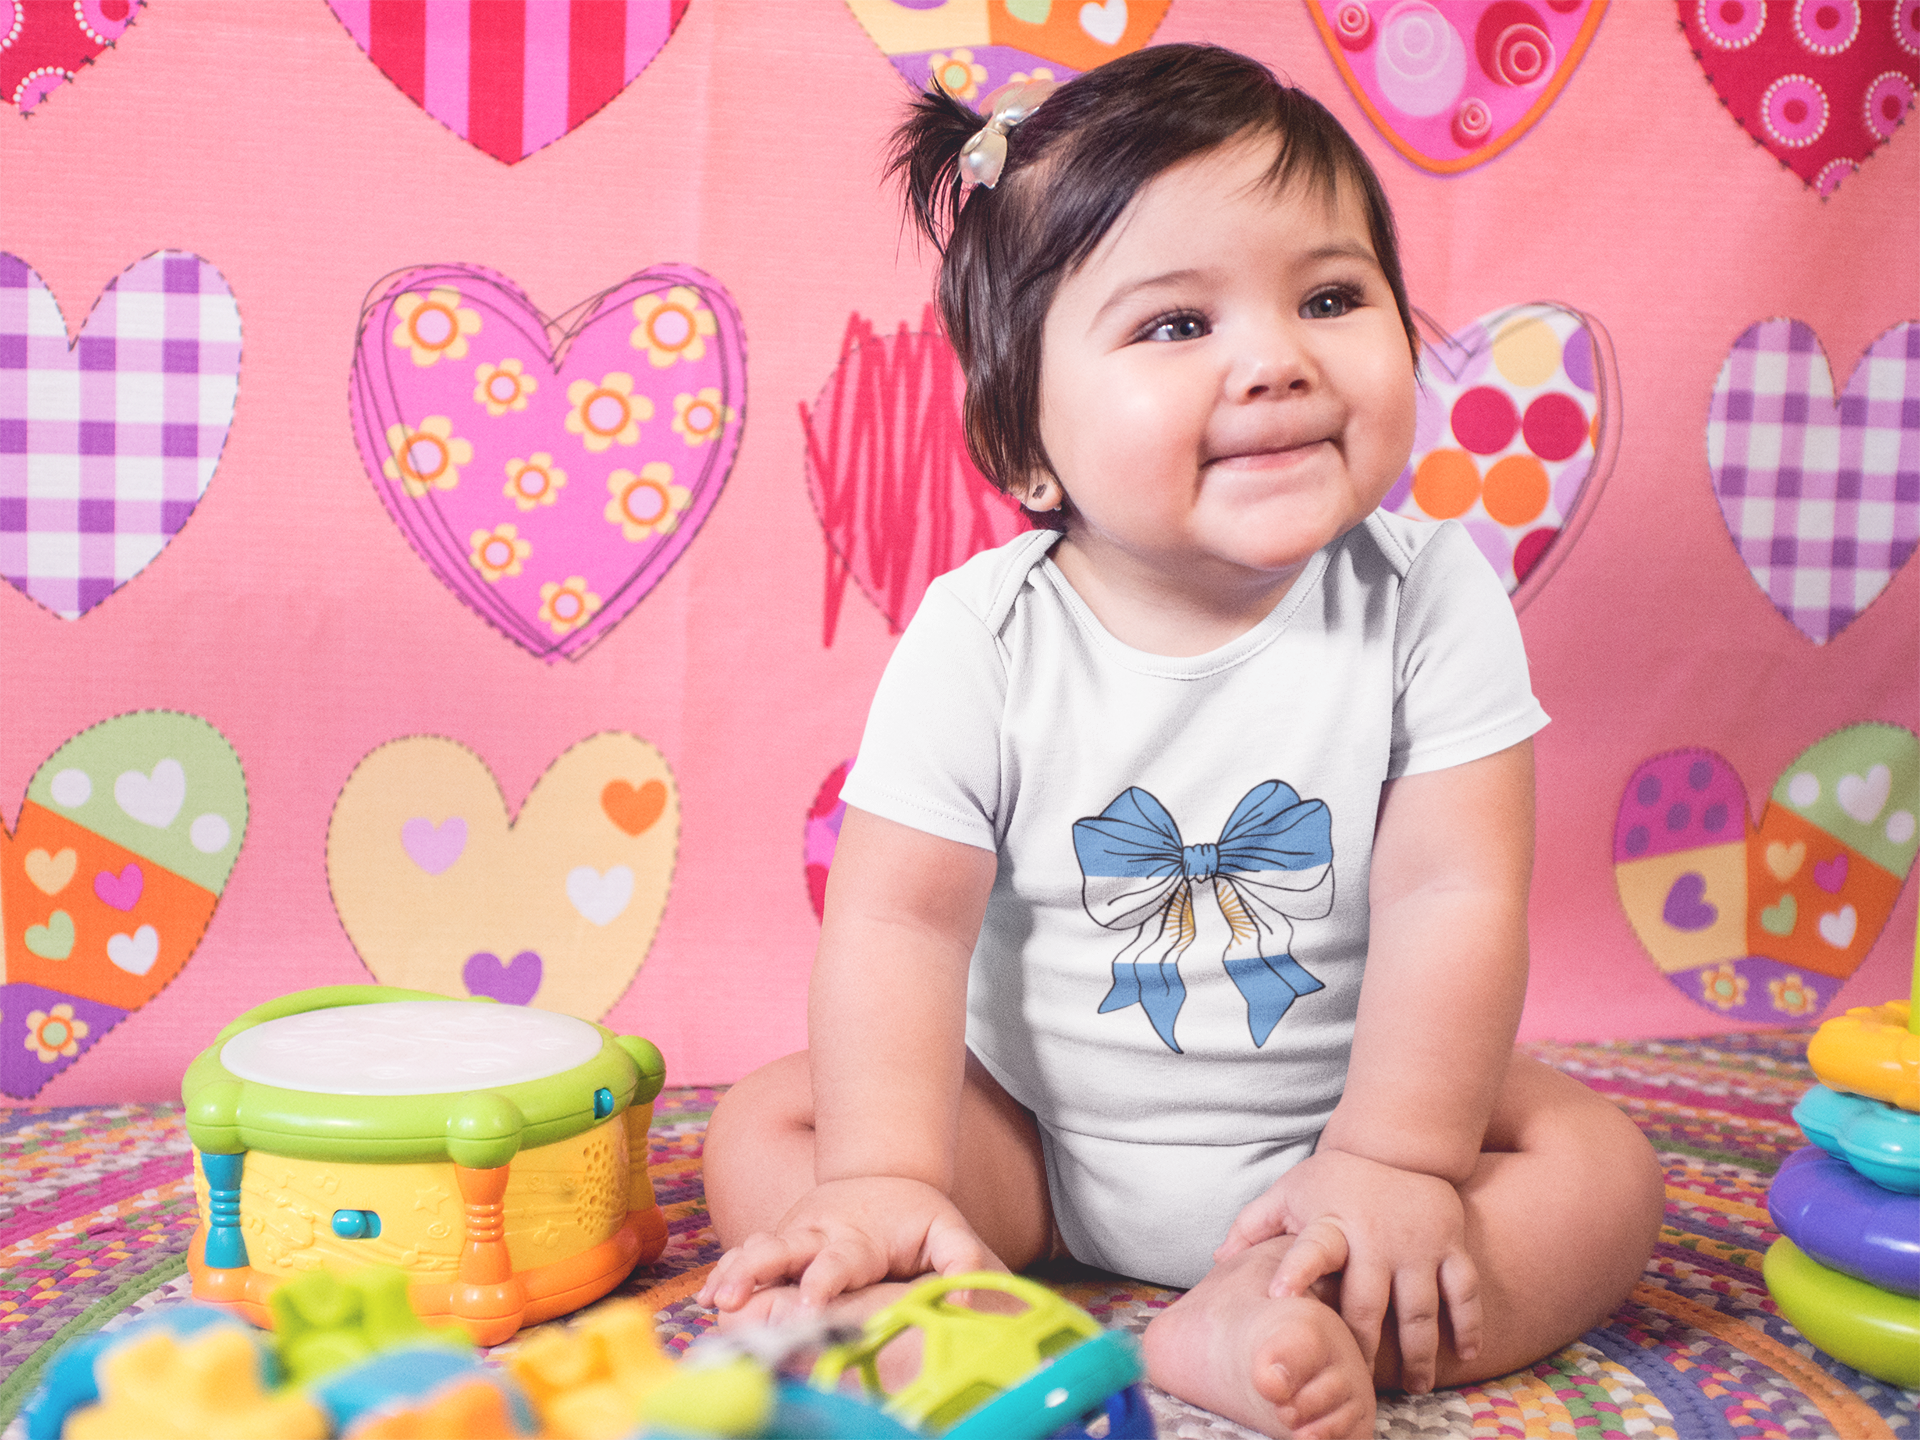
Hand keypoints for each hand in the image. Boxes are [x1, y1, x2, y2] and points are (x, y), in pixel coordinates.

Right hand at [697, 1176, 1002, 1312]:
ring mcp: (794, 1234)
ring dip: (732, 1272)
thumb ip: (963, 1259)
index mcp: (859, 1237)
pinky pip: (745, 1254)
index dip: (823, 1280)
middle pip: (783, 1249)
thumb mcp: (948, 1231)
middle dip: (757, 1272)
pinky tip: (706, 1297)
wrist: (883, 1174)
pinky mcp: (779, 1240)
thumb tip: (969, 1293)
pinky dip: (724, 1272)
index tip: (808, 1302)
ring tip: (712, 1299)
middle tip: (733, 1297)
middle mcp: (819, 1233)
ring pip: (757, 1248)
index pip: (838, 1260)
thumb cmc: (916, 1216)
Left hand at [1213, 1149, 1481, 1390]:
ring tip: (1415, 1386)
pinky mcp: (1450, 1243)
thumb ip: (1255, 1224)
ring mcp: (1417, 1242)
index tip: (1280, 1298)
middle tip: (1359, 1378)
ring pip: (1420, 1308)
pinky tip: (1464, 1356)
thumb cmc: (1335, 1177)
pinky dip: (1468, 1325)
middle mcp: (1375, 1235)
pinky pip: (1464, 1290)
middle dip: (1362, 1344)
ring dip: (1418, 1353)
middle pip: (1367, 1300)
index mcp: (1331, 1222)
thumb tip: (1217, 1259)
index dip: (1296, 1271)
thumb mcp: (1291, 1190)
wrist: (1398, 1141)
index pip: (1311, 1248)